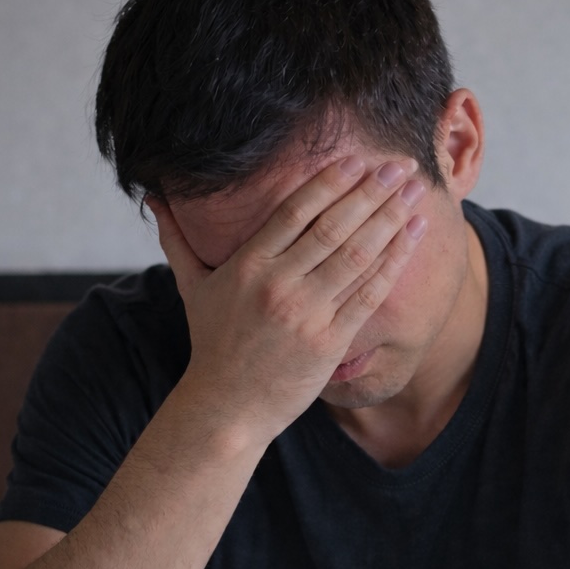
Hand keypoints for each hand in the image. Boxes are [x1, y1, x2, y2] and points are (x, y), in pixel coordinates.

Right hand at [148, 156, 428, 443]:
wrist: (227, 409)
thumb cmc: (212, 344)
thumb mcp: (190, 288)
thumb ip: (177, 238)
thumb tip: (153, 196)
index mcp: (247, 266)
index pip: (294, 212)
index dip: (329, 183)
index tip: (356, 159)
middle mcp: (278, 286)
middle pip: (333, 228)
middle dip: (372, 192)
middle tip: (401, 165)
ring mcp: (307, 314)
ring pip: (357, 255)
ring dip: (391, 219)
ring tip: (416, 191)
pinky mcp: (330, 341)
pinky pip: (368, 292)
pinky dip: (394, 261)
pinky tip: (412, 234)